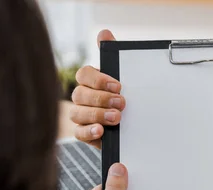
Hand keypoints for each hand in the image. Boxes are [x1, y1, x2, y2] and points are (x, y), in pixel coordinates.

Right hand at [71, 30, 123, 148]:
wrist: (135, 125)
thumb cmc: (125, 97)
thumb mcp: (125, 77)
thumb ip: (114, 56)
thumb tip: (104, 33)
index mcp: (90, 81)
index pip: (84, 75)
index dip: (99, 80)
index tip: (118, 86)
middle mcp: (82, 97)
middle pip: (80, 94)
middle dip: (101, 99)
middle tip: (122, 103)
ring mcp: (81, 115)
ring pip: (77, 113)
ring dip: (97, 115)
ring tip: (116, 118)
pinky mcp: (84, 133)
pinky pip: (78, 133)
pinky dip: (89, 131)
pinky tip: (100, 131)